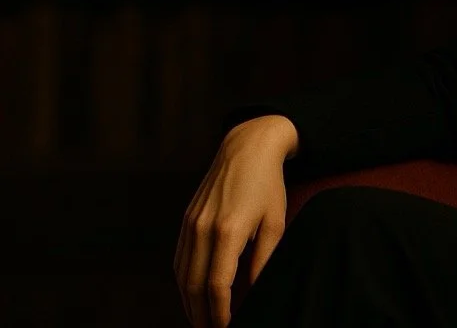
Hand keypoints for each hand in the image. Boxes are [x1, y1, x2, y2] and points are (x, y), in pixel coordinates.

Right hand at [173, 115, 297, 327]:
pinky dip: (184, 281)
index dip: (221, 312)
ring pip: (181, 275)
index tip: (229, 326)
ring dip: (188, 302)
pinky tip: (193, 293)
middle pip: (194, 285)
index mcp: (228, 230)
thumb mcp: (275, 223)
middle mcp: (202, 228)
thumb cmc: (268, 185)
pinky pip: (179, 259)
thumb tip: (254, 292)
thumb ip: (264, 260)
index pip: (218, 285)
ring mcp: (190, 223)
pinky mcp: (185, 219)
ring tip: (201, 320)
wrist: (247, 148)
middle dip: (200, 314)